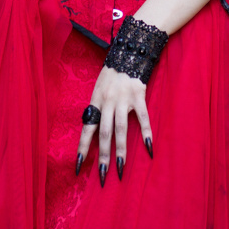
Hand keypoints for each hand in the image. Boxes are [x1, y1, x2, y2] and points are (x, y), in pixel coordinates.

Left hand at [75, 66, 151, 185]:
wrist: (128, 53)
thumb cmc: (111, 74)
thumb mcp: (98, 89)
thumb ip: (97, 108)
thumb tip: (93, 130)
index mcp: (95, 101)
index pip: (87, 128)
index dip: (83, 147)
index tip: (79, 166)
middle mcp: (107, 102)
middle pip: (104, 133)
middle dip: (103, 156)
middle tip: (103, 176)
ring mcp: (123, 99)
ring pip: (121, 129)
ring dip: (120, 150)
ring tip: (120, 169)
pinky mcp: (138, 96)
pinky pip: (143, 118)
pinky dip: (146, 133)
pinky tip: (149, 148)